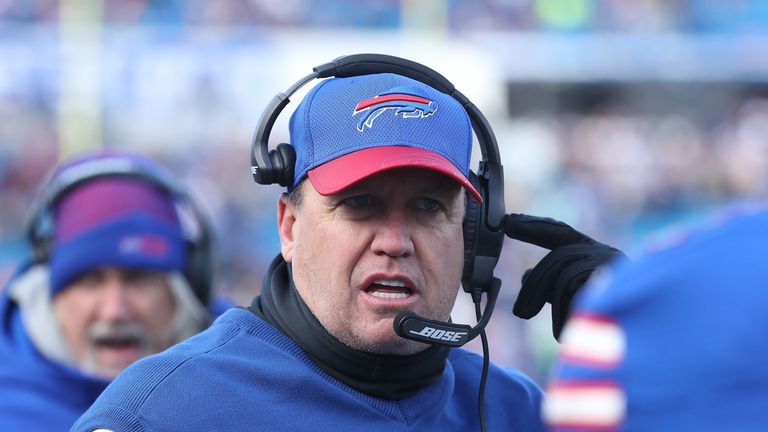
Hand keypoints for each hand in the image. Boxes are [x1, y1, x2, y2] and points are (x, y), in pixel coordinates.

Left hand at [503, 213, 624, 340]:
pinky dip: (566, 313)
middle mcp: (607, 255)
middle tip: (521, 313)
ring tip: (554, 332)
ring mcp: (613, 266)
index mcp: (599, 255)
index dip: (535, 227)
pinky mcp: (615, 281)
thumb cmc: (615, 326)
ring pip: (565, 275)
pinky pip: (576, 291)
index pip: (561, 233)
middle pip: (559, 257)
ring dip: (553, 305)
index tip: (508, 222)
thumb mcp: (580, 300)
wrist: (650, 338)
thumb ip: (555, 283)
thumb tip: (525, 275)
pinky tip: (568, 331)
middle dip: (535, 284)